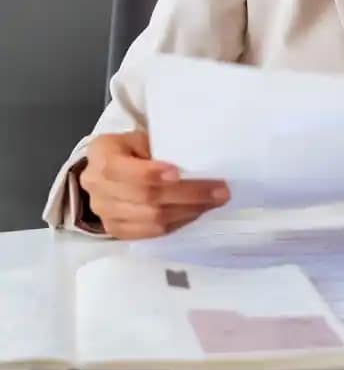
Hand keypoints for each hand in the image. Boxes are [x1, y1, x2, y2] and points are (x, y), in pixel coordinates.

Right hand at [78, 131, 229, 238]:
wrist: (107, 169)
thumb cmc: (132, 148)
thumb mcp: (141, 137)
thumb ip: (160, 147)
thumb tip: (197, 159)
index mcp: (102, 155)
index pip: (121, 169)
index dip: (150, 173)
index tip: (178, 173)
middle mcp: (97, 187)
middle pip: (144, 197)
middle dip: (187, 194)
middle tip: (219, 190)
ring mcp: (104, 212)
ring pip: (150, 219)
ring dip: (188, 211)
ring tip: (214, 201)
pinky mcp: (116, 230)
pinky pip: (150, 233)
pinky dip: (177, 223)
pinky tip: (196, 212)